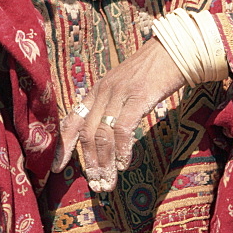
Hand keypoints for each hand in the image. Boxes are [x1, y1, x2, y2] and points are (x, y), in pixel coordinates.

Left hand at [51, 39, 185, 191]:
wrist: (175, 49)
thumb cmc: (153, 70)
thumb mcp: (124, 84)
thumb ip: (112, 103)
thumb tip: (107, 133)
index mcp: (97, 89)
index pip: (72, 120)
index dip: (63, 146)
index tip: (57, 168)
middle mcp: (104, 91)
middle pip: (86, 133)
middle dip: (89, 162)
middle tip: (95, 183)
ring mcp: (120, 93)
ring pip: (102, 134)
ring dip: (105, 162)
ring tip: (109, 180)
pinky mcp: (139, 97)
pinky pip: (123, 128)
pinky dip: (122, 150)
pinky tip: (124, 163)